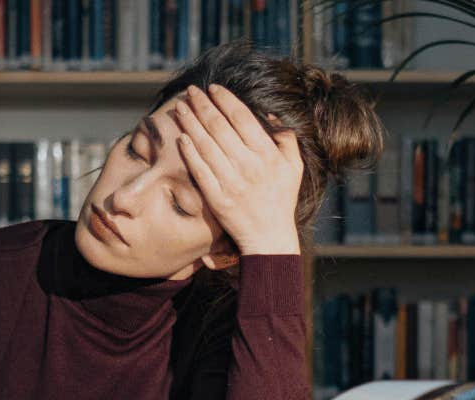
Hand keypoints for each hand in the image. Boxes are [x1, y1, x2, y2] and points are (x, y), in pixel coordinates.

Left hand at [171, 85, 303, 255]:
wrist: (269, 235)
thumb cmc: (282, 198)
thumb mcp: (294, 166)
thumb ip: (286, 138)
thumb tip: (270, 114)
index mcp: (267, 154)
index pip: (242, 118)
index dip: (225, 100)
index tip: (213, 88)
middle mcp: (249, 165)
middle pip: (220, 127)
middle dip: (203, 105)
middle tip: (191, 91)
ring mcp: (231, 182)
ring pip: (206, 145)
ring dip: (191, 123)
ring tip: (181, 108)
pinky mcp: (217, 198)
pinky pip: (200, 170)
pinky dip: (189, 152)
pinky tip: (181, 138)